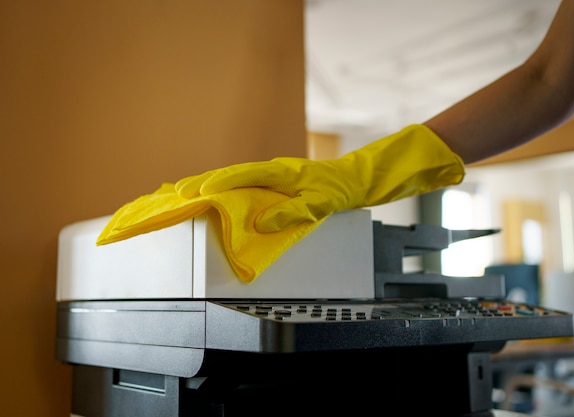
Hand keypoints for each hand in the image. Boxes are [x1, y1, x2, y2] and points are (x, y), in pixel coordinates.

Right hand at [176, 124, 464, 231]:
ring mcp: (274, 176)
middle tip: (174, 191)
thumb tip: (260, 223)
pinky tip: (217, 199)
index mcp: (281, 172)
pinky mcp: (278, 184)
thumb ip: (291, 213)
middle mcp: (274, 170)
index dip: (218, 183)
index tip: (195, 191)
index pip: (242, 175)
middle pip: (231, 174)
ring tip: (184, 193)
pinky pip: (246, 186)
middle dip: (203, 182)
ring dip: (210, 186)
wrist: (359, 179)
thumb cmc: (341, 189)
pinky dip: (226, 191)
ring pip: (235, 179)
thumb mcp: (320, 203)